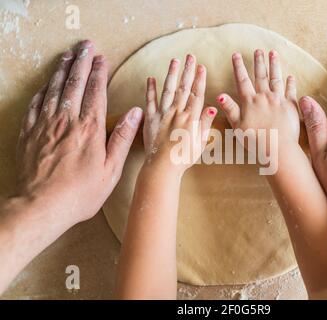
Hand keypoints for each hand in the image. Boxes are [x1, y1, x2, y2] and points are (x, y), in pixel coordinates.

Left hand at [16, 40, 141, 225]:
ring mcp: (45, 124)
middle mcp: (67, 120)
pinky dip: (43, 89)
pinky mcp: (29, 133)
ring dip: (62, 70)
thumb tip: (135, 114)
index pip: (96, 92)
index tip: (101, 58)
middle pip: (74, 83)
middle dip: (81, 61)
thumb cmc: (79, 192)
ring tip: (68, 56)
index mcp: (90, 128)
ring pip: (54, 88)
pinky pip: (36, 103)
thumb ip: (122, 138)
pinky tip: (47, 84)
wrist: (41, 206)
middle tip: (85, 46)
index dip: (99, 72)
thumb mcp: (111, 170)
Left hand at [142, 54, 216, 173]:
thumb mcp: (200, 142)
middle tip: (190, 56)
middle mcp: (177, 112)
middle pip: (184, 88)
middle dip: (188, 71)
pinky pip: (149, 101)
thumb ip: (205, 123)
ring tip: (175, 60)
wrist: (163, 166)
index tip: (202, 67)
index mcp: (190, 118)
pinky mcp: (151, 119)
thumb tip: (212, 106)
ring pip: (168, 90)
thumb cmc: (183, 157)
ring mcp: (163, 114)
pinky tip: (151, 78)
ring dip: (172, 74)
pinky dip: (150, 89)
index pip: (197, 94)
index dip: (200, 79)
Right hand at [217, 50, 299, 156]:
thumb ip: (230, 109)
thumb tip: (220, 95)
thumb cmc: (255, 140)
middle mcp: (264, 97)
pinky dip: (291, 83)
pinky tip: (290, 76)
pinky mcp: (291, 106)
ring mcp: (279, 100)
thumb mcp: (237, 126)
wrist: (277, 147)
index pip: (242, 80)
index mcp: (250, 102)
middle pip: (260, 76)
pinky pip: (291, 91)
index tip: (236, 55)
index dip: (238, 67)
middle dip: (258, 62)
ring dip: (274, 65)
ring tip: (273, 53)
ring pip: (276, 79)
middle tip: (257, 50)